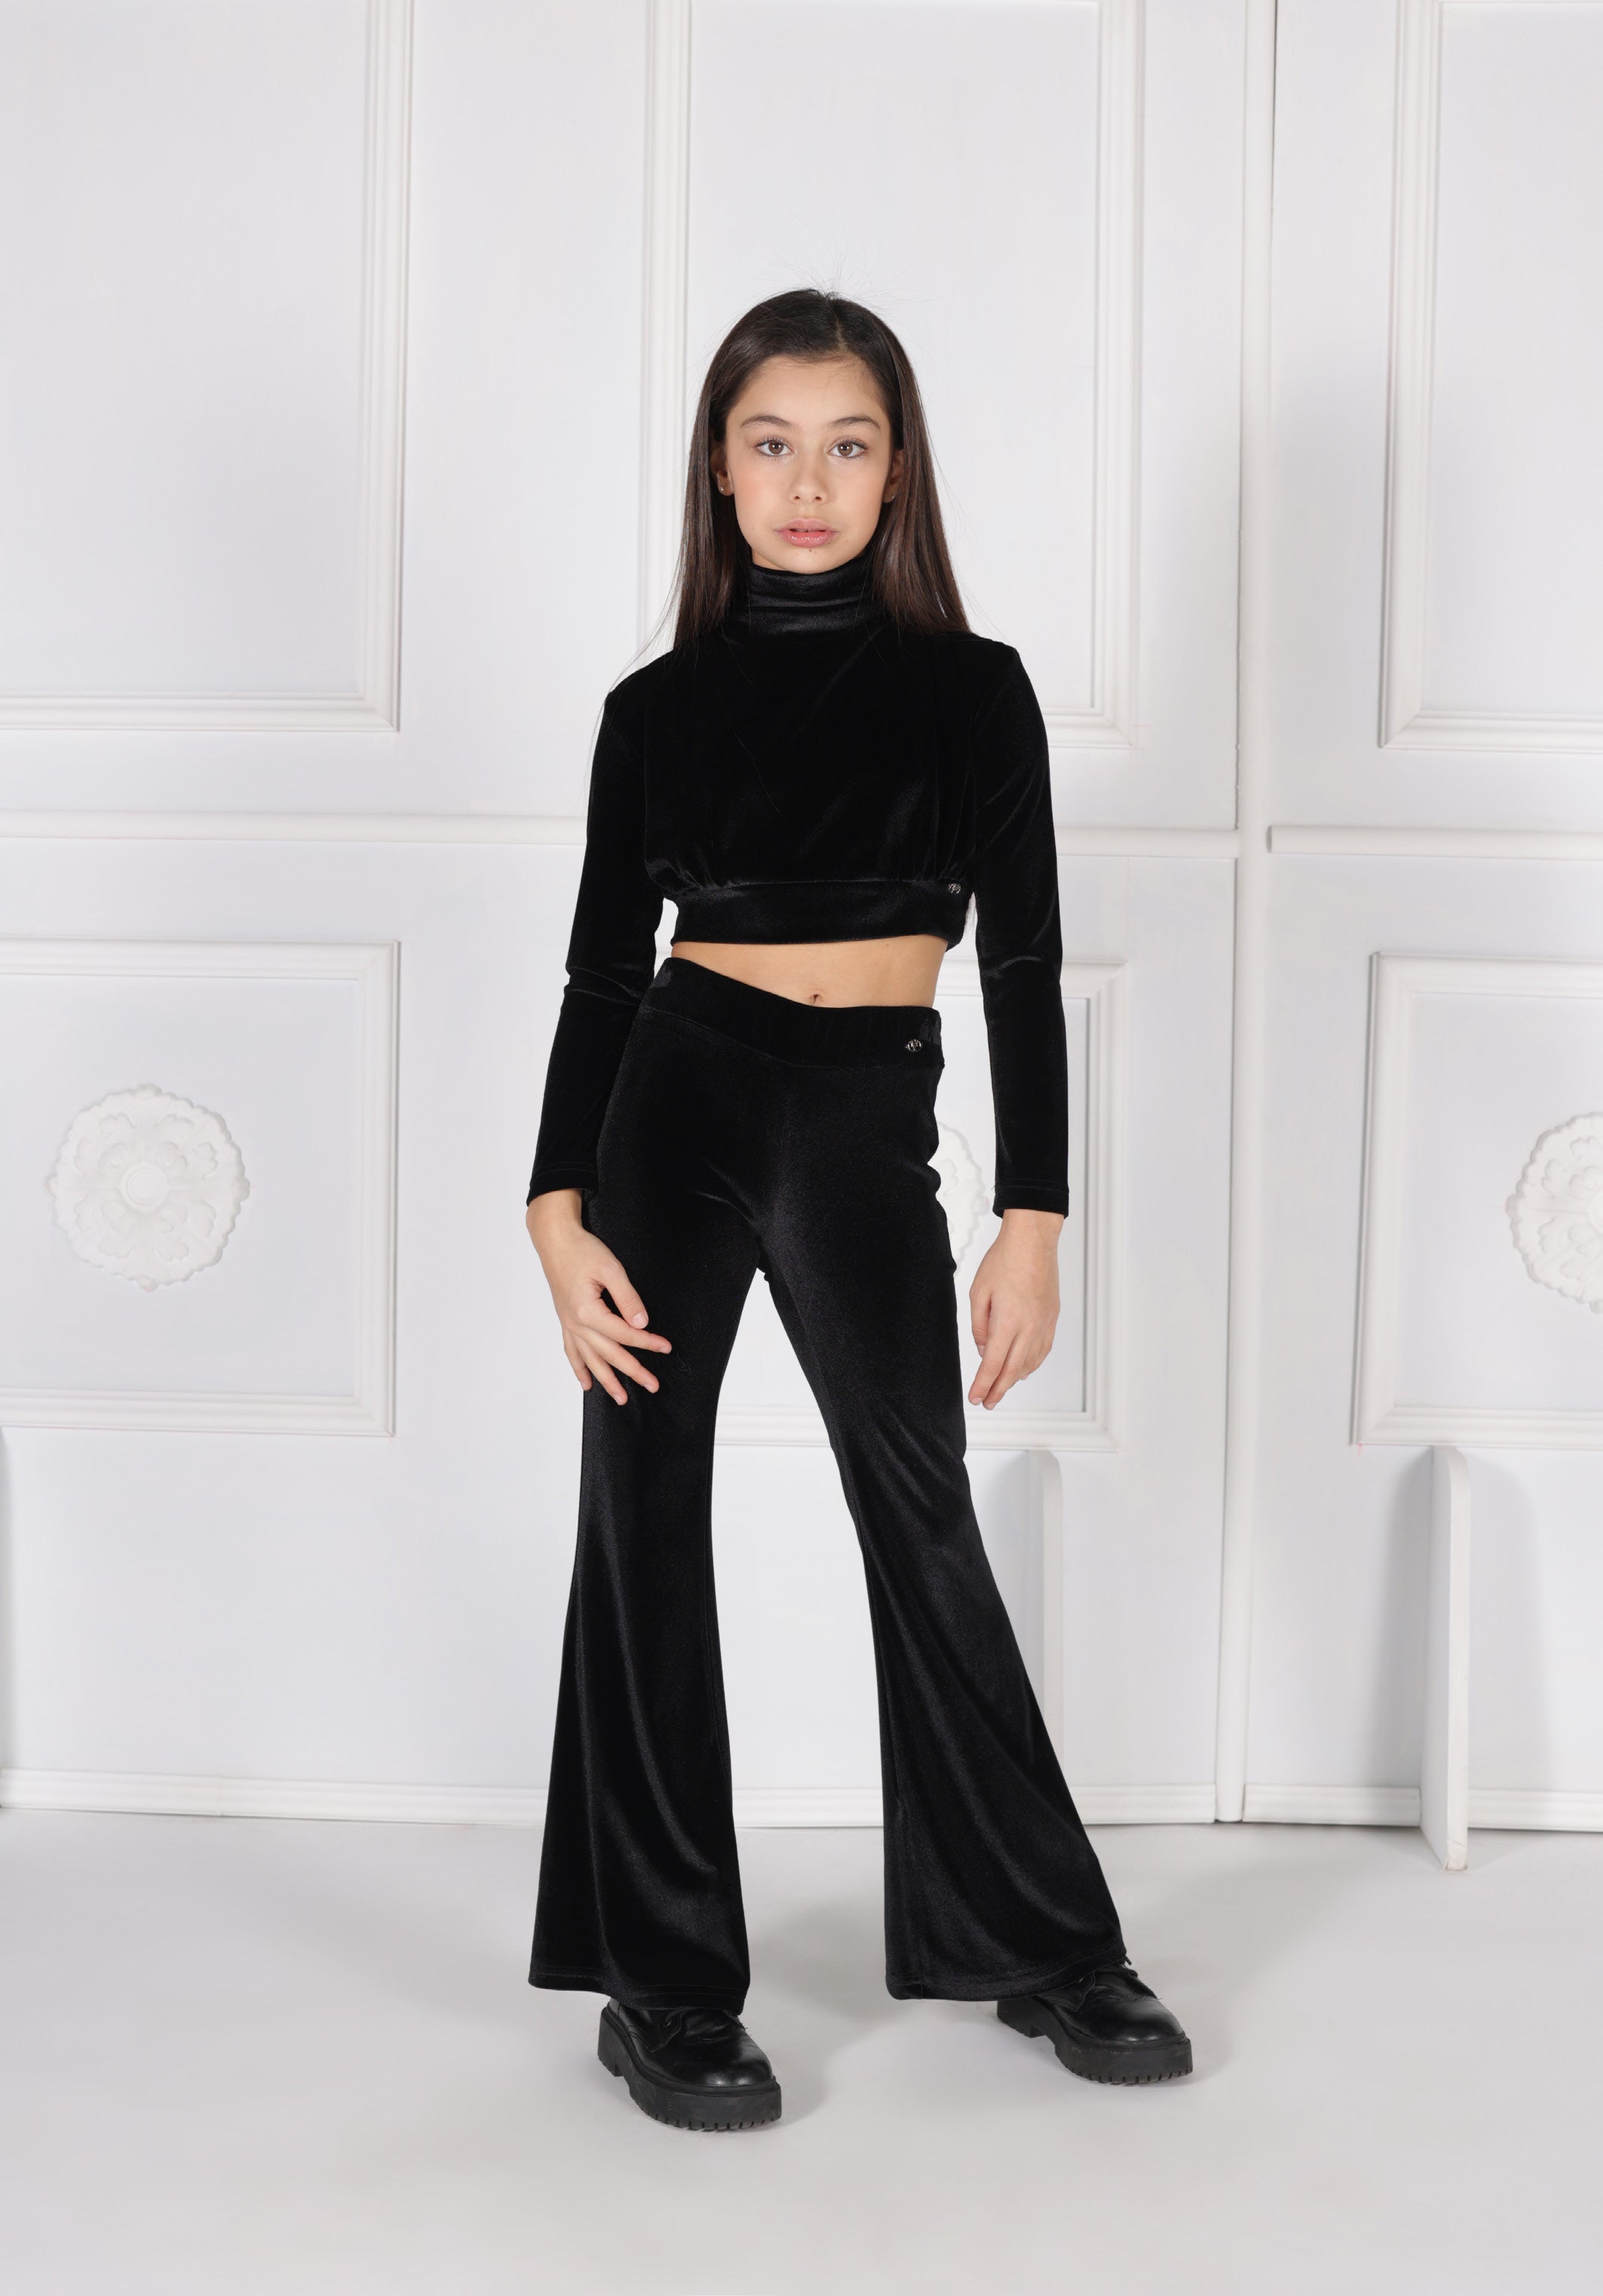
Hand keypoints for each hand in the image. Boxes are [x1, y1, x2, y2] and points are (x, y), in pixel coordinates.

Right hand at [525, 1189, 670, 1404]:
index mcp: (588, 1312)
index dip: (647, 1343)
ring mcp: (569, 1324)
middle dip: (633, 1371)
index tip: (666, 1348)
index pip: (625, 1334)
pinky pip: (572, 1351)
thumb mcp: (611, 1269)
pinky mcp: (566, 1320)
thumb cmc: (582, 1250)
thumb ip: (627, 1298)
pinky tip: (586, 1383)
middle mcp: (576, 1323)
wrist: (555, 1240)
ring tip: (620, 1398)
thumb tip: (641, 1323)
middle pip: (609, 1354)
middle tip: (652, 1386)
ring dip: (606, 1380)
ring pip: (590, 1360)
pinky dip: (579, 1369)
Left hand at [967, 1209, 1063, 1408]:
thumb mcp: (978, 1293)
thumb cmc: (1005, 1260)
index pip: (992, 1364)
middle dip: (998, 1390)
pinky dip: (1031, 1365)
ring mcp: (1043, 1325)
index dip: (983, 1385)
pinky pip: (1042, 1351)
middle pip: (1012, 1371)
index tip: (976, 1397)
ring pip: (1029, 1364)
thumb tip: (982, 1348)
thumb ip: (978, 1326)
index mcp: (1007, 1322)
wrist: (1032, 1241)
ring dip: (1014, 1379)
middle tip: (988, 1401)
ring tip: (1001, 1388)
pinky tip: (1022, 1369)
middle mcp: (1029, 1327)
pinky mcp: (1051, 1319)